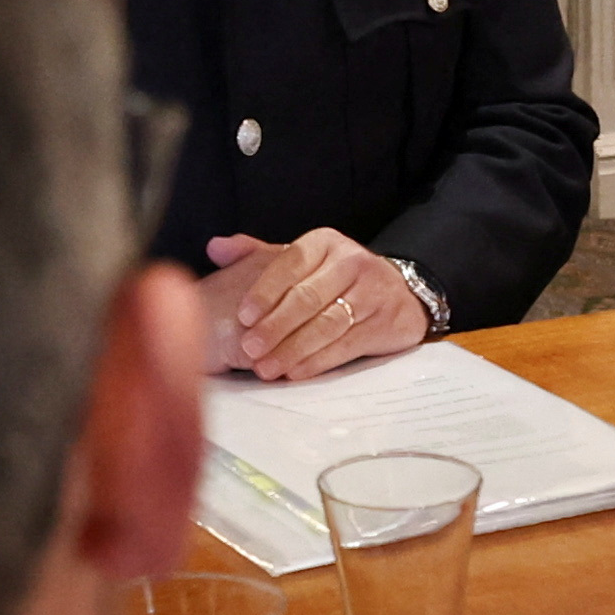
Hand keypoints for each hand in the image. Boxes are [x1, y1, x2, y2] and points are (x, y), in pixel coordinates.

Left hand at [199, 230, 427, 380]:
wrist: (399, 293)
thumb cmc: (336, 279)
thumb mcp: (302, 261)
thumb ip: (257, 255)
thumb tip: (215, 248)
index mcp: (325, 243)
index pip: (290, 263)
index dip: (265, 291)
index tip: (243, 315)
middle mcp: (352, 262)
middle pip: (308, 297)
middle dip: (276, 326)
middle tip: (250, 348)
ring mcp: (374, 292)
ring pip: (327, 323)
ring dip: (294, 349)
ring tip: (266, 367)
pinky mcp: (387, 322)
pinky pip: (347, 344)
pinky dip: (319, 361)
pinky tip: (295, 372)